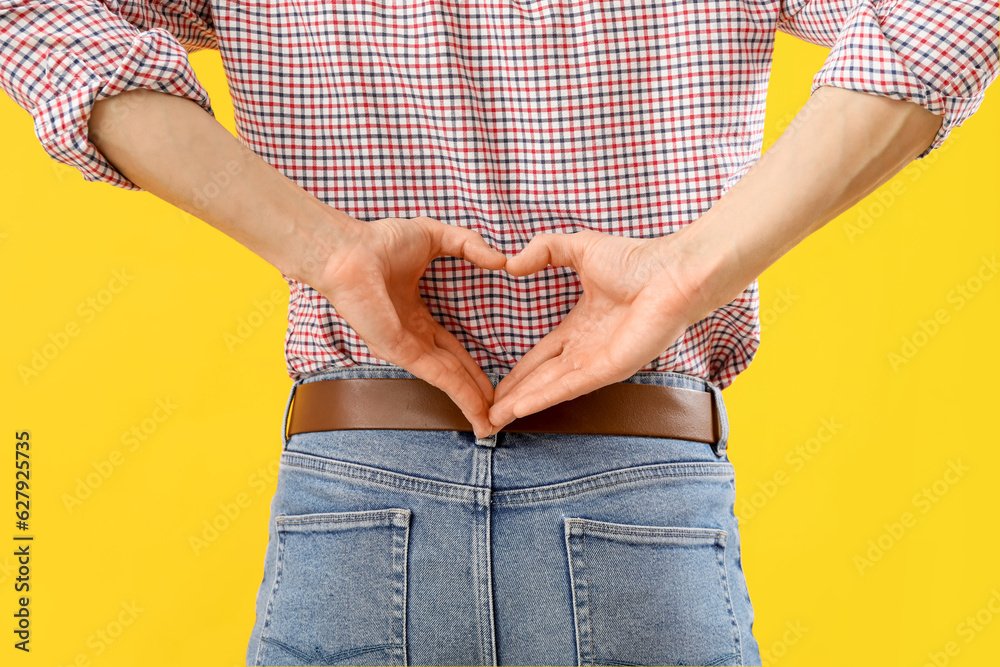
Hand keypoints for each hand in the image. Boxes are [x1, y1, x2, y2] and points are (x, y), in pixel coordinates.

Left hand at [309, 215, 506, 437]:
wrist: (348, 250)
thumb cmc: (378, 241)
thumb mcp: (436, 236)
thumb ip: (470, 245)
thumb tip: (501, 260)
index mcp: (416, 317)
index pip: (452, 350)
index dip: (473, 369)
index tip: (492, 384)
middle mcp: (412, 338)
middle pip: (452, 373)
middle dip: (475, 395)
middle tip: (498, 415)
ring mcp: (406, 347)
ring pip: (448, 382)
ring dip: (471, 403)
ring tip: (491, 425)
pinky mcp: (401, 350)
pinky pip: (438, 375)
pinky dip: (460, 394)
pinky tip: (478, 408)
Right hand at [487, 229, 711, 433]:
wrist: (673, 271)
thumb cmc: (638, 260)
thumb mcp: (579, 247)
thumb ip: (544, 250)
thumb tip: (511, 263)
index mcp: (581, 327)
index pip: (542, 357)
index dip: (518, 373)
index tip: (498, 387)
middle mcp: (587, 349)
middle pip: (541, 379)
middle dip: (513, 397)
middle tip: (487, 414)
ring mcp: (598, 362)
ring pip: (550, 387)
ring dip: (521, 404)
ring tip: (494, 418)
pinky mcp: (609, 368)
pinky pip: (568, 386)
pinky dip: (542, 398)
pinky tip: (519, 409)